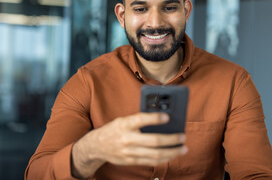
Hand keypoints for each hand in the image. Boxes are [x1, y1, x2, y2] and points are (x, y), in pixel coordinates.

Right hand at [71, 112, 186, 177]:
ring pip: (155, 154)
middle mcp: (127, 138)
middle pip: (153, 141)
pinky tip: (171, 155)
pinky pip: (151, 161)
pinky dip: (163, 159)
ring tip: (182, 148)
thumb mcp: (122, 120)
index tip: (168, 117)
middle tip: (182, 137)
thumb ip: (139, 121)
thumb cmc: (114, 130)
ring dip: (172, 152)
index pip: (141, 119)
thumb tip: (161, 121)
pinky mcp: (131, 161)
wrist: (97, 146)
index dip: (155, 118)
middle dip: (171, 140)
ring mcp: (129, 152)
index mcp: (124, 124)